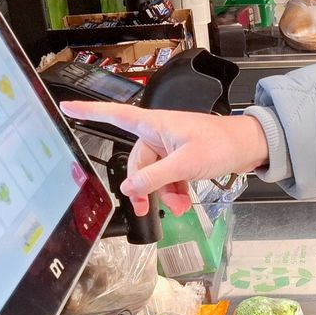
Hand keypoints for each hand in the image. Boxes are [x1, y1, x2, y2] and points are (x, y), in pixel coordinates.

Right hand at [60, 102, 268, 215]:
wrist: (249, 147)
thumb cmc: (221, 144)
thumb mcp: (185, 164)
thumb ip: (156, 178)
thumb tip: (130, 188)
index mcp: (155, 124)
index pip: (115, 115)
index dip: (89, 111)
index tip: (66, 106)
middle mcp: (159, 133)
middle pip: (137, 162)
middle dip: (143, 186)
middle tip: (143, 207)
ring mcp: (171, 147)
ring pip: (154, 174)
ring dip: (163, 193)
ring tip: (179, 206)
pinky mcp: (182, 158)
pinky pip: (168, 177)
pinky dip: (174, 191)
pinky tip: (184, 202)